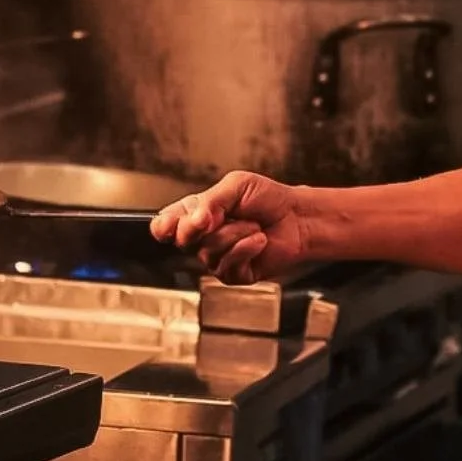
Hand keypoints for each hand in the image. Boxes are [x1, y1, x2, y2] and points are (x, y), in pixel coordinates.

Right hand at [150, 171, 305, 283]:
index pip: (165, 225)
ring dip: (236, 233)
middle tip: (218, 216)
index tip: (171, 224)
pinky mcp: (234, 274)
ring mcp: (217, 258)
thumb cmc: (267, 198)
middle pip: (183, 240)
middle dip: (203, 226)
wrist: (297, 217)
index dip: (164, 226)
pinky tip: (258, 239)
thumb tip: (194, 219)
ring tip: (252, 225)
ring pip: (208, 252)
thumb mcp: (236, 186)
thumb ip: (210, 201)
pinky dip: (247, 247)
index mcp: (196, 214)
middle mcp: (203, 238)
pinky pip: (229, 265)